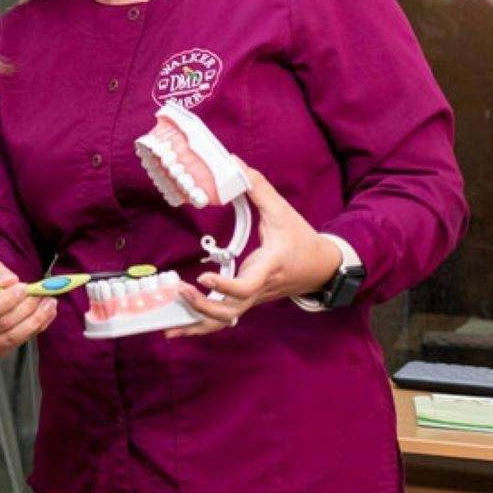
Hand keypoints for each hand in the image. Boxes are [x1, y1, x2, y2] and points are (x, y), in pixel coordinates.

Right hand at [0, 259, 56, 356]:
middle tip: (41, 295)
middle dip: (25, 309)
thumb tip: (10, 281)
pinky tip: (46, 315)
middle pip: (1, 324)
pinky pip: (18, 343)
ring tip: (49, 304)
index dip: (6, 300)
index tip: (23, 287)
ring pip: (12, 336)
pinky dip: (36, 329)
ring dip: (35, 320)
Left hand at [168, 164, 340, 337]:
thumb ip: (258, 188)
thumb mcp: (283, 211)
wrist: (323, 267)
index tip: (203, 277)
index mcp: (268, 268)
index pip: (246, 285)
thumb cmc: (302, 239)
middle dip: (203, 307)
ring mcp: (253, 300)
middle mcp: (259, 289)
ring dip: (197, 325)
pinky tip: (179, 329)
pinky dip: (201, 326)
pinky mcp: (247, 302)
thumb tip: (235, 164)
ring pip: (225, 321)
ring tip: (169, 326)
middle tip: (179, 292)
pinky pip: (224, 319)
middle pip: (231, 311)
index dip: (225, 285)